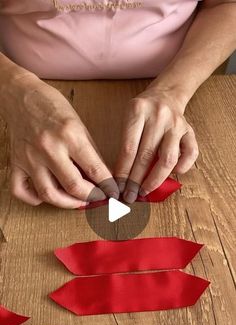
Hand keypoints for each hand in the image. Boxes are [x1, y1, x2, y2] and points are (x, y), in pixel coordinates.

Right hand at [4, 74, 117, 207]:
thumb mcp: (79, 124)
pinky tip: (46, 197)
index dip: (108, 186)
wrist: (20, 95)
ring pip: (48, 194)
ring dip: (67, 204)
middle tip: (98, 198)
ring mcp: (30, 158)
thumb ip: (90, 152)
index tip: (113, 192)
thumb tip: (103, 176)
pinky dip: (34, 199)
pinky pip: (21, 190)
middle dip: (91, 197)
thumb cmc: (52, 106)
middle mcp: (49, 148)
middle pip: (73, 187)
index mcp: (70, 135)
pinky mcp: (15, 163)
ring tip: (78, 202)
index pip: (94, 169)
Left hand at [115, 85, 198, 202]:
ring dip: (155, 179)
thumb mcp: (128, 120)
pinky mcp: (190, 131)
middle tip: (129, 196)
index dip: (123, 171)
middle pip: (146, 156)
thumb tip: (121, 178)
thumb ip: (126, 144)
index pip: (128, 148)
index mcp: (138, 111)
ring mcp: (177, 124)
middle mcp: (159, 116)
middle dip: (136, 180)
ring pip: (168, 159)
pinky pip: (191, 154)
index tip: (118, 187)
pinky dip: (182, 168)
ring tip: (145, 191)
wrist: (166, 95)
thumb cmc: (143, 113)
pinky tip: (172, 175)